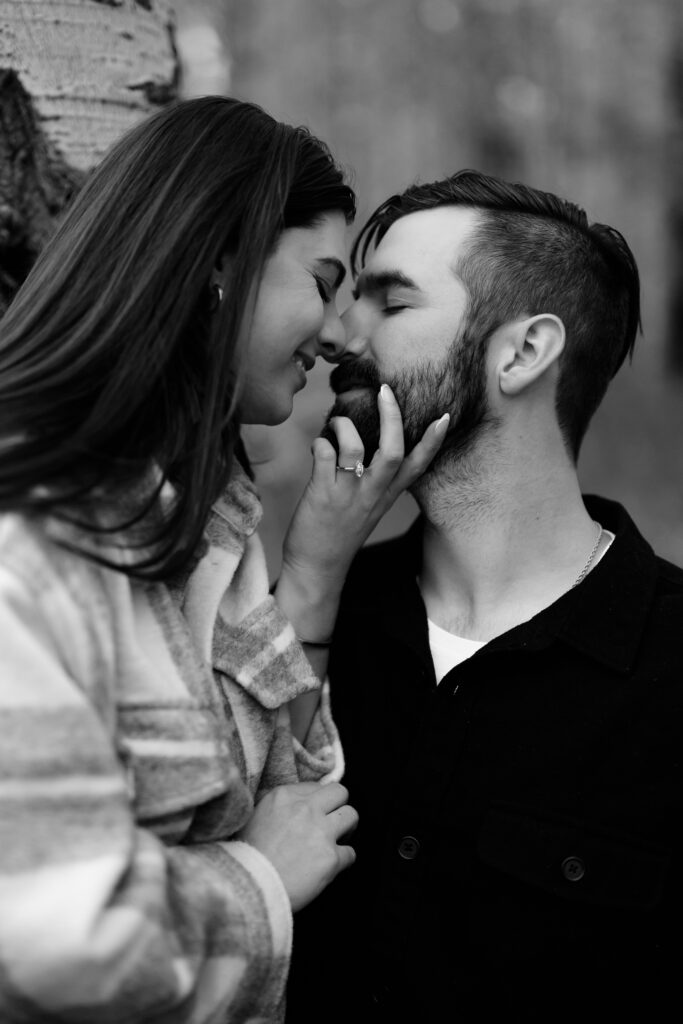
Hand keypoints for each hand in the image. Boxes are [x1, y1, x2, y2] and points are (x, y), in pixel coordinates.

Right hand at [238, 782, 357, 911]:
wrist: (249, 887)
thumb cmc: (247, 857)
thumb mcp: (254, 817)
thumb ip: (278, 806)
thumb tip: (295, 805)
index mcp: (284, 796)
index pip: (316, 787)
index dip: (317, 802)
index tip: (314, 814)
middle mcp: (306, 809)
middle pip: (340, 793)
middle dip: (338, 807)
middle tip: (332, 822)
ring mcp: (321, 832)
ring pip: (352, 816)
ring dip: (346, 829)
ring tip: (335, 841)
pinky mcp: (331, 858)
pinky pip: (351, 853)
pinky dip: (343, 861)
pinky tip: (329, 867)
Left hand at [280, 384, 448, 608]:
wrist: (317, 569)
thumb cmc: (339, 535)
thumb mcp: (369, 509)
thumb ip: (374, 482)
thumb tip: (365, 444)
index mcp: (387, 497)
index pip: (417, 466)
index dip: (432, 441)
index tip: (444, 417)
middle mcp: (372, 494)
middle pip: (393, 451)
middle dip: (392, 417)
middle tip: (385, 391)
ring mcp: (348, 494)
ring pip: (355, 448)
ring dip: (344, 426)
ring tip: (336, 423)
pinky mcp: (322, 494)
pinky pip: (324, 455)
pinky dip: (320, 443)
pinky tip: (317, 447)